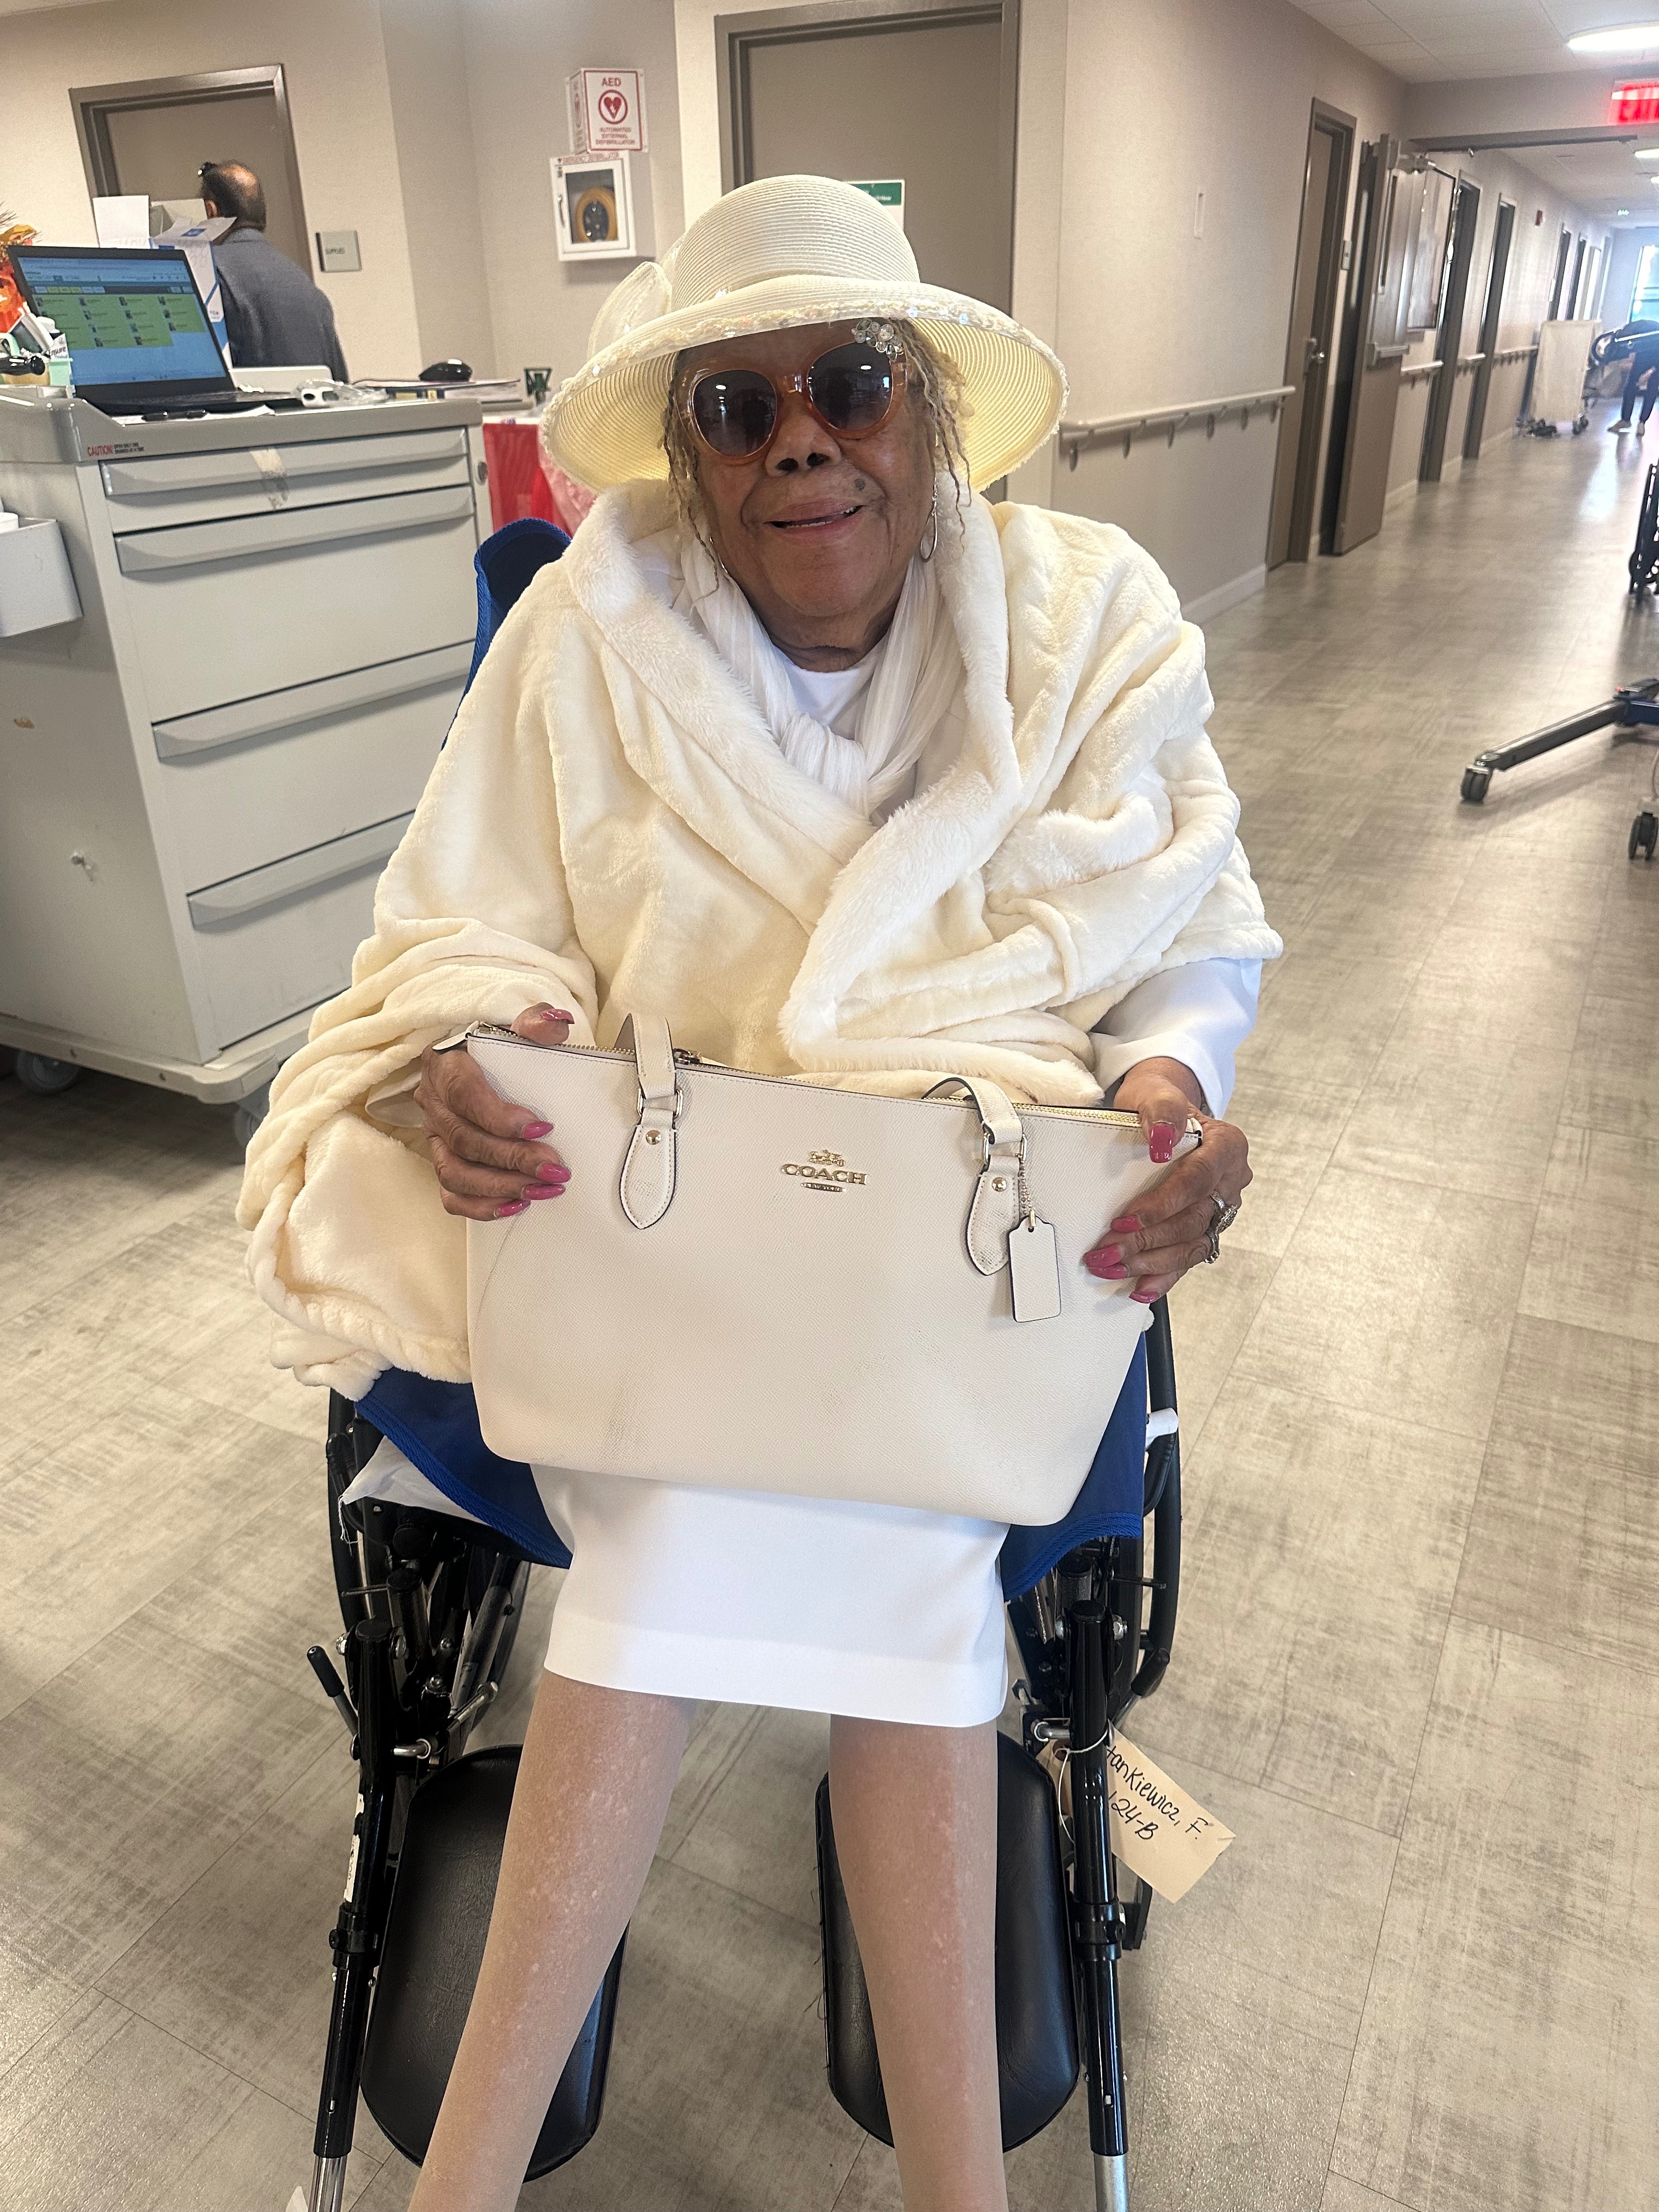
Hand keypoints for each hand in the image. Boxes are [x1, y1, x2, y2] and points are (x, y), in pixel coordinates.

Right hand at [413, 1003, 574, 1220]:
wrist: (480, 1055)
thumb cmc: (496, 1041)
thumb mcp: (513, 1022)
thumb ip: (534, 1021)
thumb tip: (557, 1026)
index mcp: (444, 1065)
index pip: (464, 1095)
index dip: (499, 1116)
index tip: (541, 1126)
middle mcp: (433, 1103)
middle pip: (465, 1140)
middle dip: (513, 1159)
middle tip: (554, 1167)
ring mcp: (435, 1136)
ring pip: (455, 1173)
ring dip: (501, 1187)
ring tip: (542, 1189)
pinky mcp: (443, 1160)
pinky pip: (451, 1193)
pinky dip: (481, 1206)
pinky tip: (516, 1204)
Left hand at [1082, 1056, 1250, 1302]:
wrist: (1161, 1115)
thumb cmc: (1159, 1106)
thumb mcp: (1157, 1095)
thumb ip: (1161, 1111)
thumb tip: (1161, 1138)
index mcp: (1227, 1147)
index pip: (1197, 1181)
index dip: (1162, 1204)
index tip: (1125, 1218)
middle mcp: (1230, 1181)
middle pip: (1191, 1218)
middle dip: (1147, 1239)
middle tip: (1107, 1249)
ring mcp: (1219, 1207)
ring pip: (1191, 1244)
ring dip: (1150, 1262)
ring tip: (1113, 1266)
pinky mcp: (1204, 1227)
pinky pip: (1188, 1258)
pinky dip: (1163, 1276)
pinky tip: (1140, 1288)